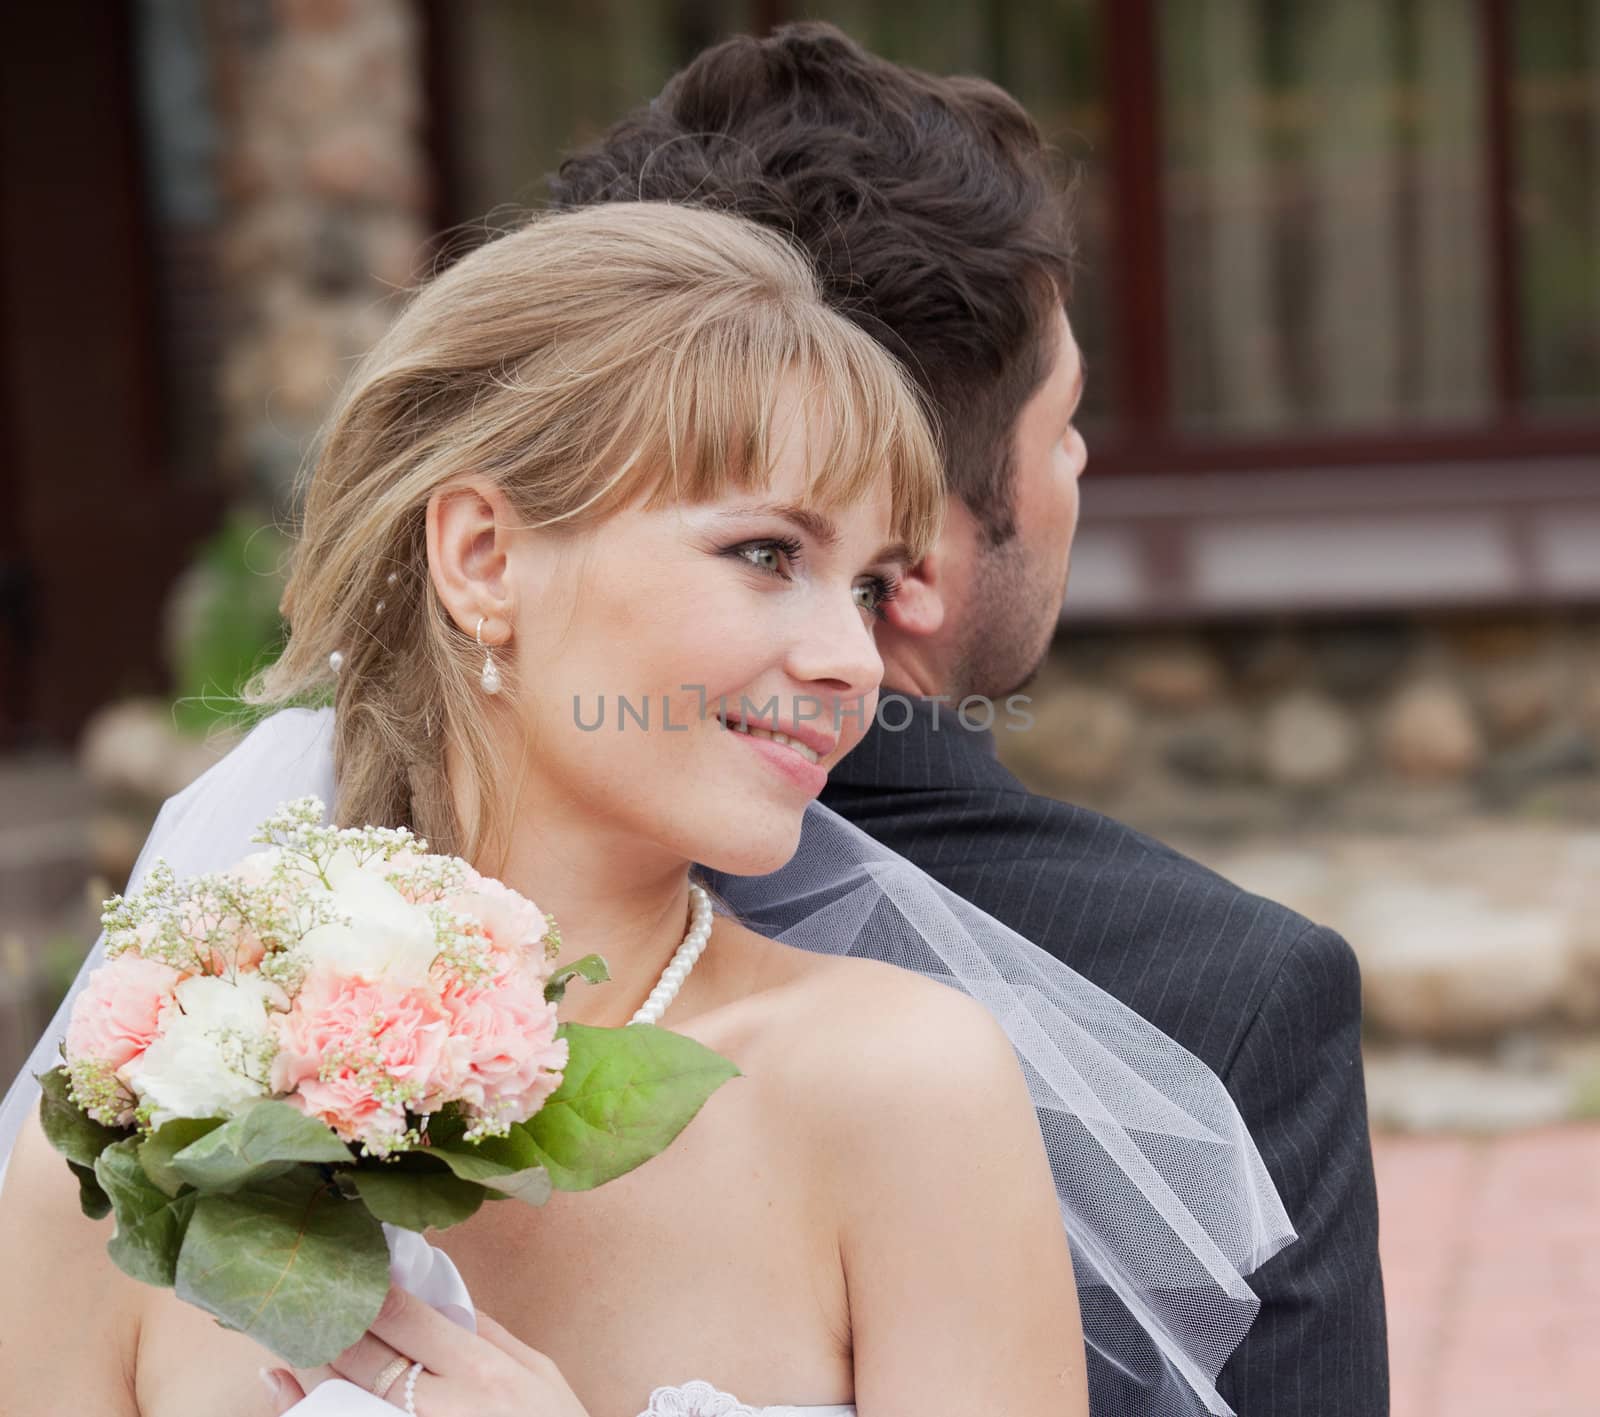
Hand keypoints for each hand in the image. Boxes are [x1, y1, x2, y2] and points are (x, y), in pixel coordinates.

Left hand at [260, 1284, 589, 1415]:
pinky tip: (298, 1395)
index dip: (367, 1293)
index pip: (406, 1319)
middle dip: (331, 1327)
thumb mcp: (539, 1371)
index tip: (345, 1268)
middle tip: (298, 1300)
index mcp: (483, 1369)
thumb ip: (491, 1334)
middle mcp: (448, 1405)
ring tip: (290, 1344)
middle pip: (368, 1360)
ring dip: (317, 1371)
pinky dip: (327, 1413)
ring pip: (352, 1401)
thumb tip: (446, 1304)